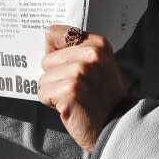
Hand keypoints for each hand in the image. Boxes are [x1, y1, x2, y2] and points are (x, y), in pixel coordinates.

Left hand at [39, 25, 127, 152]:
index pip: (54, 33)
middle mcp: (90, 55)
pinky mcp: (70, 90)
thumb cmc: (105, 97)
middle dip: (56, 76)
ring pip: (44, 78)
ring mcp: (80, 72)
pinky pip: (43, 93)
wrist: (116, 125)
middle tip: (77, 88)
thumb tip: (48, 38)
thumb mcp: (99, 64)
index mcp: (98, 44)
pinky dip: (52, 103)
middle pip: (47, 60)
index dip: (55, 52)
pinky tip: (70, 106)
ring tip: (74, 97)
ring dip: (54, 91)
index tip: (65, 65)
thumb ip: (77, 50)